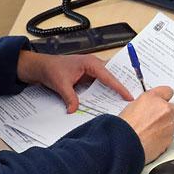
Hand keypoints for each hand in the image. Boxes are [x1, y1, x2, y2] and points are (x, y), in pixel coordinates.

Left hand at [16, 50, 131, 111]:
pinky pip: (100, 85)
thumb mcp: (61, 84)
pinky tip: (108, 101)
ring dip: (113, 90)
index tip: (128, 96)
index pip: (108, 76)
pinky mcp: (88, 78)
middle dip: (121, 87)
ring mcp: (91, 71)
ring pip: (107, 81)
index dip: (119, 87)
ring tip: (123, 101)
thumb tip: (74, 110)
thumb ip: (70, 97)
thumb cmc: (51, 68)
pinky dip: (104, 92)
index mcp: (90, 63)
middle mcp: (93, 65)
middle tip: (132, 99)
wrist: (42, 67)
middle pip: (112, 78)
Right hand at [119, 86, 173, 161]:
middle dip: (167, 114)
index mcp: (152, 98)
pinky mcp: (170, 138)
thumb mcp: (131, 107)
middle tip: (155, 120)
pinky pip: (169, 136)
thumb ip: (146, 105)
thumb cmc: (124, 127)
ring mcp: (169, 124)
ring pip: (171, 124)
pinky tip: (150, 140)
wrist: (125, 144)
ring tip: (148, 133)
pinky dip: (162, 138)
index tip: (164, 101)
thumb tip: (150, 108)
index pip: (167, 91)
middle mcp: (164, 109)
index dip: (165, 98)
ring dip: (164, 127)